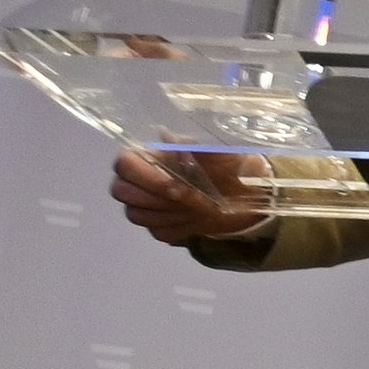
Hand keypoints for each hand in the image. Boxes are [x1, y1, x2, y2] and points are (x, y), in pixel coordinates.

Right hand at [110, 148, 269, 245]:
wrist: (247, 194)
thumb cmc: (229, 167)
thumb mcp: (218, 150)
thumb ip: (192, 144)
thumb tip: (168, 137)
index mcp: (150, 156)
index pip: (123, 164)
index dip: (145, 177)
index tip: (175, 187)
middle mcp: (140, 180)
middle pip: (121, 191)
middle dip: (157, 199)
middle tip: (190, 199)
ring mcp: (147, 205)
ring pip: (136, 214)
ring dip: (171, 213)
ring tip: (199, 206)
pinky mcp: (160, 226)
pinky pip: (157, 231)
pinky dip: (179, 227)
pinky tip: (197, 219)